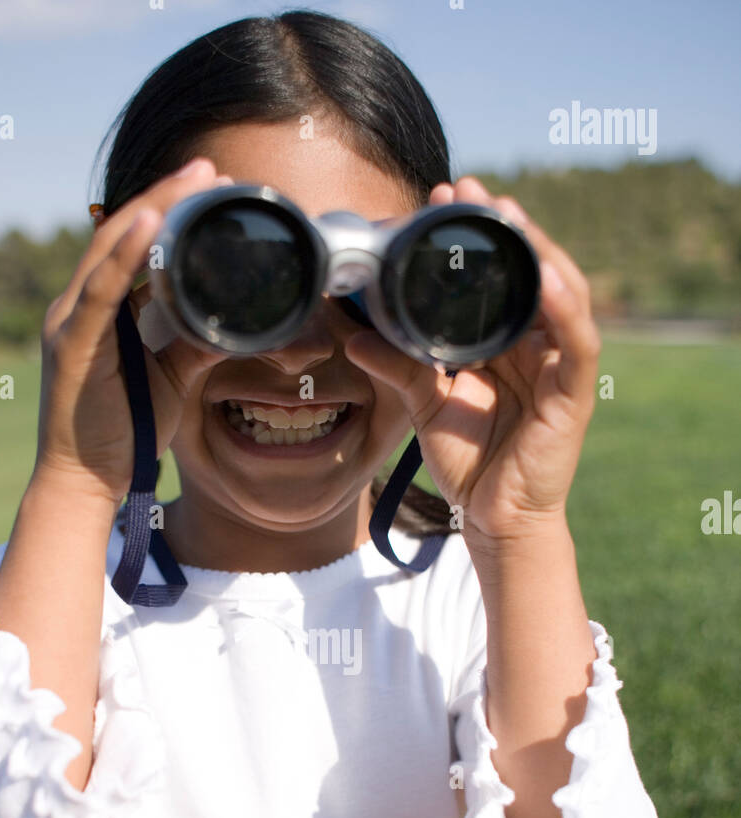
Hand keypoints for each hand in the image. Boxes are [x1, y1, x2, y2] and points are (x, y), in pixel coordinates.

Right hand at [34, 158, 229, 505]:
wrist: (86, 481)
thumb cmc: (124, 432)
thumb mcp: (172, 378)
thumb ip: (195, 344)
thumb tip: (233, 321)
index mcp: (99, 311)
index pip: (131, 246)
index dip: (166, 210)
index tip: (207, 185)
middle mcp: (79, 306)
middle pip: (122, 233)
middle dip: (165, 196)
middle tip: (209, 168)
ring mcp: (72, 321)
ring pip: (112, 248)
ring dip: (153, 208)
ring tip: (192, 180)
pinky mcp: (74, 342)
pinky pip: (102, 288)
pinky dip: (126, 251)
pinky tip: (150, 221)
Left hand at [343, 176, 601, 541]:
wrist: (493, 520)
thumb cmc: (469, 463)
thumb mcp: (426, 403)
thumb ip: (396, 364)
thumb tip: (349, 333)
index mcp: (504, 341)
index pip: (492, 274)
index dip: (469, 235)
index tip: (434, 200)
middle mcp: (535, 343)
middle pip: (526, 269)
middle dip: (500, 225)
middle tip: (462, 189)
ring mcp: (558, 365)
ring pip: (558, 290)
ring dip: (535, 248)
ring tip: (506, 213)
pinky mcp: (573, 393)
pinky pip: (577, 340)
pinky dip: (565, 305)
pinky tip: (547, 275)